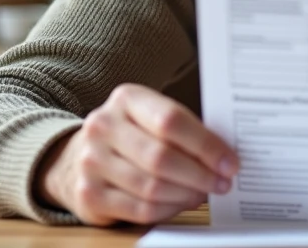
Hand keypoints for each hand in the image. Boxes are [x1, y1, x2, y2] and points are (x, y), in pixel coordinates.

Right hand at [36, 83, 238, 225]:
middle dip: (200, 174)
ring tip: (203, 193)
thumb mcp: (151, 117)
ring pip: (151, 186)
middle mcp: (103, 126)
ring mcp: (91, 161)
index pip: (171, 120)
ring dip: (186, 195)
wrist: (77, 156)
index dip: (206, 145)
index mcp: (126, 98)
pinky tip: (181, 203)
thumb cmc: (131, 135)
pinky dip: (168, 209)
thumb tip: (226, 155)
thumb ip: (183, 129)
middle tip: (222, 183)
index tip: (230, 162)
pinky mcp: (89, 194)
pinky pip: (139, 209)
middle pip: (161, 156)